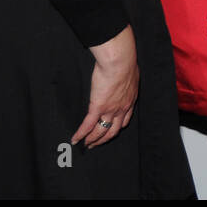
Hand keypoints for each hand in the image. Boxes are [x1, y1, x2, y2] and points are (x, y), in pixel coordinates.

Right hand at [72, 25, 137, 147]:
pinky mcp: (98, 107)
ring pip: (101, 130)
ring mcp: (110, 109)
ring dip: (92, 140)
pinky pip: (88, 124)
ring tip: (85, 145)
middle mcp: (122, 108)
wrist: (120, 61)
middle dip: (104, 139)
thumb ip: (127, 80)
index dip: (117, 128)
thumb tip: (124, 76)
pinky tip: (75, 139)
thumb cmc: (126, 62)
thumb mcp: (130, 73)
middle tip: (96, 144)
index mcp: (130, 100)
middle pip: (113, 130)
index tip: (111, 132)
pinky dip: (81, 134)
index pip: (124, 120)